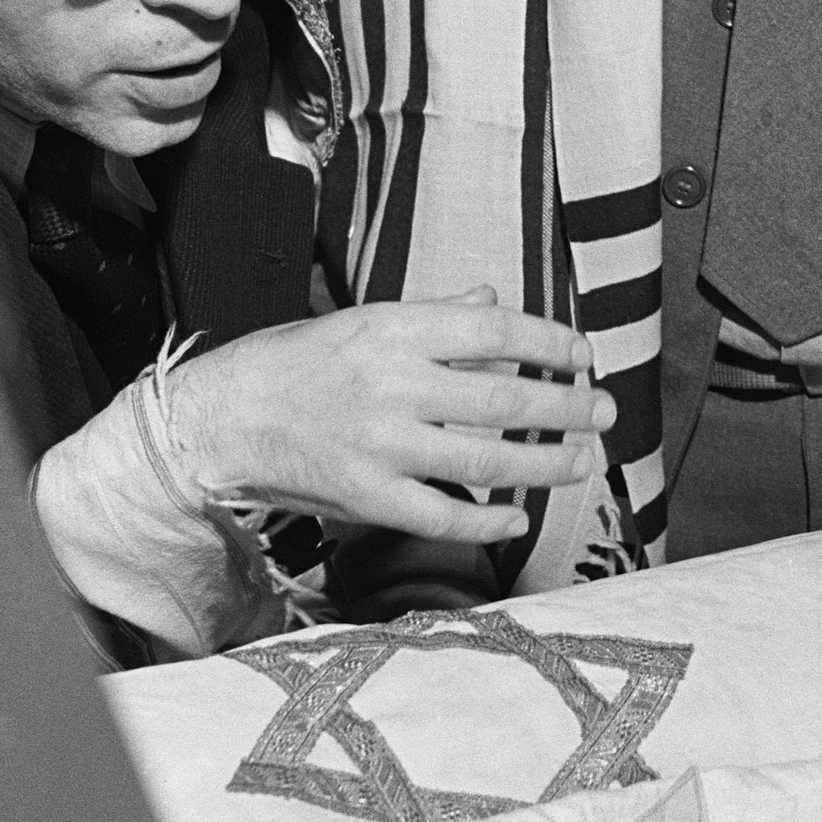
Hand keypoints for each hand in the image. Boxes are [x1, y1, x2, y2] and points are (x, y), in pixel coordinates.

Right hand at [164, 288, 612, 544]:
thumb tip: (493, 300)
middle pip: (503, 397)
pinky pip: (442, 517)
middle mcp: (391, 385)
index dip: (549, 341)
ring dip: (545, 464)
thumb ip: (433, 316)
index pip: (494, 328)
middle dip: (566, 406)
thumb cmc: (291, 363)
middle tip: (604, 410)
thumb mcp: (360, 320)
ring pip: (485, 460)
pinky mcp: (364, 497)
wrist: (217, 418)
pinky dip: (489, 521)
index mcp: (392, 330)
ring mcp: (379, 446)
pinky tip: (519, 516)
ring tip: (583, 461)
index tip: (583, 353)